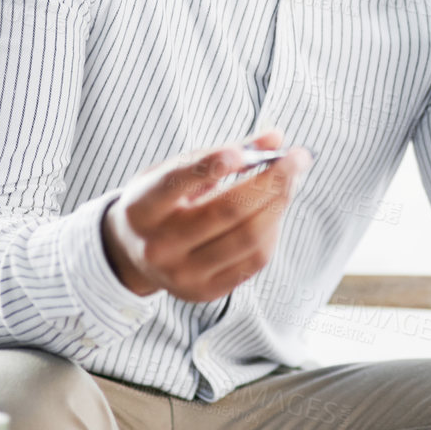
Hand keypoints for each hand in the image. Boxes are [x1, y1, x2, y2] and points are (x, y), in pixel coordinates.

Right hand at [100, 127, 312, 301]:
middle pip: (227, 211)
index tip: (243, 152)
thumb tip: (276, 137)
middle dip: (271, 181)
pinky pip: (254, 260)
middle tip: (297, 157)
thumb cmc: (162, 201)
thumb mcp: (175, 169)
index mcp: (142, 209)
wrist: (133, 255)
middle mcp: (158, 246)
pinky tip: (275, 210)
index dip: (210, 166)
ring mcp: (182, 275)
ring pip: (249, 237)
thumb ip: (223, 151)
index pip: (176, 184)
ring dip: (279, 203)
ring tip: (292, 180)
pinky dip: (272, 229)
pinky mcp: (205, 292)